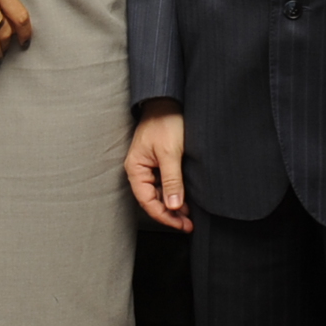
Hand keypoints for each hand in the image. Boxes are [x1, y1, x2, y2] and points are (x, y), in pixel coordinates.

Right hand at [126, 102, 190, 230]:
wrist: (168, 100)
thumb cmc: (165, 121)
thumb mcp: (170, 152)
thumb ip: (171, 180)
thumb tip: (172, 206)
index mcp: (136, 168)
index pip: (147, 201)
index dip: (164, 216)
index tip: (181, 224)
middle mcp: (140, 170)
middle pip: (153, 200)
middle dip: (170, 214)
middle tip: (188, 224)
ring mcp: (149, 166)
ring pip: (159, 193)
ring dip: (173, 205)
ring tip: (189, 216)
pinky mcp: (159, 162)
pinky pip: (164, 183)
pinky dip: (174, 193)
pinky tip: (186, 199)